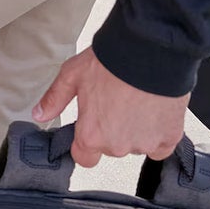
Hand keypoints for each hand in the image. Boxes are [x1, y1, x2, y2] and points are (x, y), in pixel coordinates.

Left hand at [33, 47, 189, 166]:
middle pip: (111, 148)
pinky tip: (153, 113)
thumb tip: (40, 115)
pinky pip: (161, 146)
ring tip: (135, 102)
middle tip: (114, 104)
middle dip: (111, 131)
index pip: (84, 158)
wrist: (150, 50)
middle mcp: (118, 145)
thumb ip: (54, 99)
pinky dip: (158, 133)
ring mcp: (145, 143)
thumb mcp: (72, 75)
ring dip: (134, 131)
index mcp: (91, 135)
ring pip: (135, 145)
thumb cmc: (111, 62)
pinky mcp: (169, 138)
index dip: (85, 144)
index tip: (89, 129)